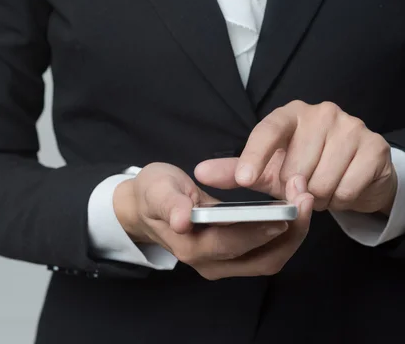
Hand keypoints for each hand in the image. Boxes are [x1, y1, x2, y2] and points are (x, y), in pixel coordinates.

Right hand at [113, 162, 312, 279]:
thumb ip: (169, 203)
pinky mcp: (235, 258)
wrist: (147, 207)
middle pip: (261, 259)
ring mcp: (224, 264)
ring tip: (305, 200)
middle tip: (305, 198)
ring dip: (293, 234)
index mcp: (190, 247)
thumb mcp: (156, 189)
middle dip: (290, 233)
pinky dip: (286, 234)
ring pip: (269, 260)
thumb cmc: (154, 193)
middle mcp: (210, 263)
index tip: (285, 211)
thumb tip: (181, 220)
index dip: (259, 230)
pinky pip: (267, 253)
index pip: (231, 243)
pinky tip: (294, 209)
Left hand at [196, 101, 396, 215]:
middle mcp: (321, 113)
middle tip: (301, 186)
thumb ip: (234, 171)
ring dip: (318, 197)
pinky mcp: (374, 147)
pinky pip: (348, 189)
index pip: (268, 131)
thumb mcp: (266, 170)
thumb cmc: (303, 168)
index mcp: (289, 115)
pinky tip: (341, 188)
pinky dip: (341, 199)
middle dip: (294, 189)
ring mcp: (351, 127)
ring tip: (321, 187)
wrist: (353, 174)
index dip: (254, 156)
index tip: (244, 180)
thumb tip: (199, 172)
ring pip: (321, 182)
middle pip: (296, 168)